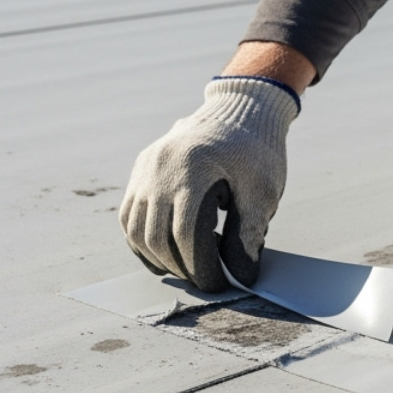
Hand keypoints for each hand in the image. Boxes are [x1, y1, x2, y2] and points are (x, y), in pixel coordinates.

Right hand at [119, 77, 298, 291]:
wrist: (240, 109)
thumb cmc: (257, 150)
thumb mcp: (263, 190)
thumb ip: (250, 232)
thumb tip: (241, 275)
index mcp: (193, 169)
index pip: (185, 233)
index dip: (200, 266)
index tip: (218, 283)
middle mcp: (160, 167)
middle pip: (156, 236)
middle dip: (179, 267)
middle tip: (203, 282)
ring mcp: (145, 167)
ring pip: (134, 228)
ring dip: (156, 257)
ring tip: (183, 270)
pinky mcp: (141, 169)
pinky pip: (128, 214)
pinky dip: (140, 239)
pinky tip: (161, 255)